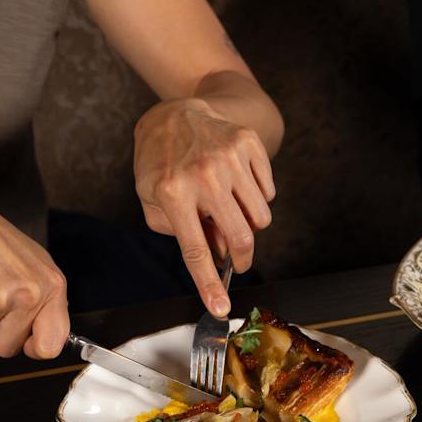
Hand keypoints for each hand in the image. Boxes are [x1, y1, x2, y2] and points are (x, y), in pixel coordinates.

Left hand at [134, 98, 275, 316]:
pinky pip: (268, 192)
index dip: (209, 284)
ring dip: (249, 224)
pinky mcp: (248, 144)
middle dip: (242, 260)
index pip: (195, 250)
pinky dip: (257, 198)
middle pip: (240, 238)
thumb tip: (217, 253)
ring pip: (261, 217)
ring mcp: (229, 157)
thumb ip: (179, 232)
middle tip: (237, 263)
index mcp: (172, 192)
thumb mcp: (152, 199)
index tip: (220, 308)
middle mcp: (203, 174)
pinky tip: (237, 185)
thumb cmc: (161, 163)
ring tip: (230, 210)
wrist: (176, 113)